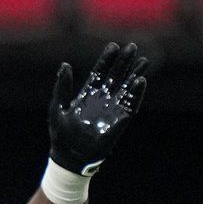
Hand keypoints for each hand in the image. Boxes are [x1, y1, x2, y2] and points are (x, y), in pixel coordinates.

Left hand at [48, 42, 147, 175]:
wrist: (69, 157)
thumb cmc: (60, 134)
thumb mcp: (58, 108)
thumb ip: (62, 87)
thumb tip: (64, 65)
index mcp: (87, 95)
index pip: (99, 73)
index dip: (106, 60)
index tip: (113, 46)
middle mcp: (101, 100)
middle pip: (116, 77)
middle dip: (123, 62)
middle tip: (132, 47)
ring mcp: (111, 110)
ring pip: (126, 88)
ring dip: (135, 75)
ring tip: (144, 61)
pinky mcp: (119, 121)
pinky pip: (129, 105)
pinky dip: (135, 94)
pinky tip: (140, 81)